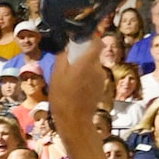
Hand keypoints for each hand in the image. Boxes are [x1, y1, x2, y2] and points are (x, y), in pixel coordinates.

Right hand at [46, 38, 108, 152]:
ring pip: (92, 66)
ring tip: (68, 79)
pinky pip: (93, 76)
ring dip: (82, 67)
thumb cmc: (63, 97)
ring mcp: (101, 79)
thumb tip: (67, 45)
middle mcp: (98, 68)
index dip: (90, 37)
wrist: (74, 121)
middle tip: (67, 62)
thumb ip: (63, 56)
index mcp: (88, 62)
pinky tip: (74, 88)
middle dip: (81, 55)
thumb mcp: (57, 73)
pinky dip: (85, 78)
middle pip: (92, 54)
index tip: (79, 39)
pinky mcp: (101, 88)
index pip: (97, 41)